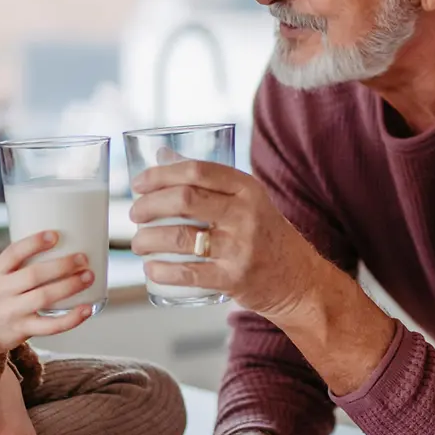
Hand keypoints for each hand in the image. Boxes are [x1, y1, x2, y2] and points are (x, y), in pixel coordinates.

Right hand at [0, 231, 94, 356]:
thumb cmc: (2, 296)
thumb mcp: (1, 277)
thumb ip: (23, 263)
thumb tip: (65, 242)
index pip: (13, 253)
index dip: (34, 243)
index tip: (55, 235)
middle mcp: (2, 291)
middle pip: (33, 275)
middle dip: (61, 265)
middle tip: (82, 258)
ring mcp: (12, 312)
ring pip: (43, 297)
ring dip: (69, 286)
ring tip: (88, 277)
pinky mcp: (23, 330)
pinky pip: (50, 326)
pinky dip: (72, 318)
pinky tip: (87, 309)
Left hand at [129, 160, 330, 317]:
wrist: (299, 279)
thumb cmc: (264, 235)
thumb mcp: (246, 200)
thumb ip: (208, 179)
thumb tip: (162, 155)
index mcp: (247, 188)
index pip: (197, 171)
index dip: (160, 175)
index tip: (138, 184)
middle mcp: (246, 214)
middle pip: (184, 200)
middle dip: (148, 206)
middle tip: (134, 215)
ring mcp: (241, 247)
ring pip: (180, 238)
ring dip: (148, 240)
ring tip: (138, 243)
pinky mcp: (235, 279)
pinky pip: (188, 273)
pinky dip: (162, 271)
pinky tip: (151, 269)